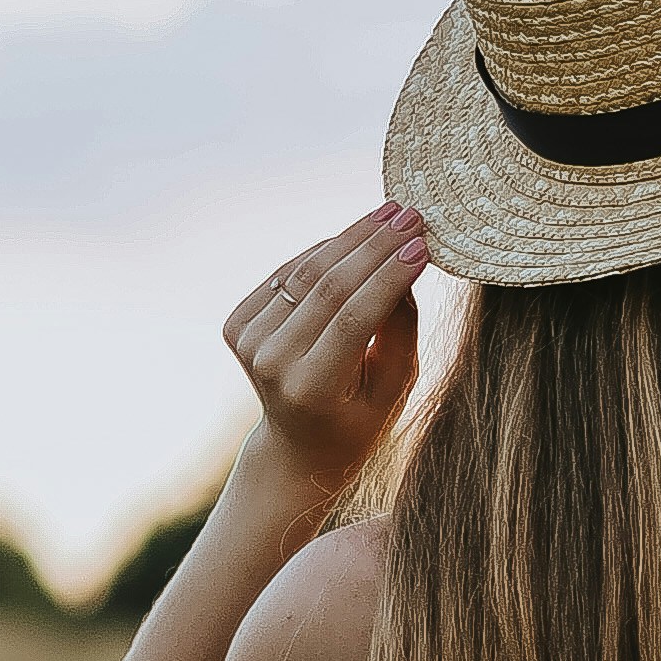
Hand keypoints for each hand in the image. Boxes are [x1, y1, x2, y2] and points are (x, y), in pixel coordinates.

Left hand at [223, 204, 427, 504]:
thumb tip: (402, 261)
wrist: (299, 446)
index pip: (353, 319)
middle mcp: (271, 365)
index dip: (388, 276)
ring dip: (349, 238)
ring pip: (304, 272)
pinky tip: (354, 237)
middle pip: (325, 288)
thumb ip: (400, 330)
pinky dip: (321, 252)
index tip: (422, 244)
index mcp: (310, 389)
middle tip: (410, 214)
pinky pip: (286, 274)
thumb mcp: (394, 387)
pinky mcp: (238, 326)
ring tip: (389, 214)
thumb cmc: (360, 418)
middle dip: (373, 245)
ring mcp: (249, 344)